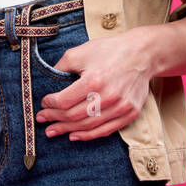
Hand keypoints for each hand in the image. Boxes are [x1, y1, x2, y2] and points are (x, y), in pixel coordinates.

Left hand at [34, 27, 156, 140]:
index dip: (50, 105)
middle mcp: (108, 96)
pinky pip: (106, 130)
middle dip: (54, 119)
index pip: (64, 101)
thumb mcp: (81, 52)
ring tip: (53, 131)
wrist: (143, 53)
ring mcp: (121, 107)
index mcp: (93, 80)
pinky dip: (89, 135)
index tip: (43, 104)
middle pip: (74, 116)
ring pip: (88, 126)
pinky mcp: (130, 113)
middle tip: (42, 120)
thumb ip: (61, 67)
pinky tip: (75, 135)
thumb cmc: (110, 50)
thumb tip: (47, 82)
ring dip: (68, 130)